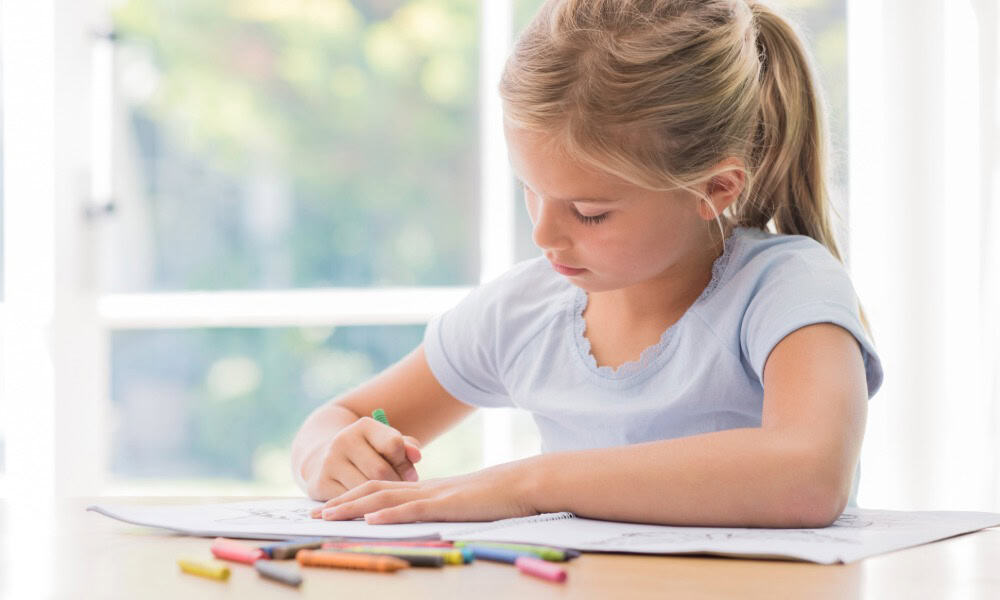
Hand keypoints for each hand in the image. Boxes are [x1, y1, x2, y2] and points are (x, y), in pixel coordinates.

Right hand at [302, 416, 422, 500]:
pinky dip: (364, 506)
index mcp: (364, 426)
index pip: (394, 445)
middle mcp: (343, 440)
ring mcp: (329, 462)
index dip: (405, 463)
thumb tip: (416, 456)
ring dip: (381, 497)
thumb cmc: (369, 453)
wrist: (327, 459)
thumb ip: (407, 447)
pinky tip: (370, 504)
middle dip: (395, 484)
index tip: (408, 472)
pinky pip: (351, 502)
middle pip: (381, 470)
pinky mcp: (320, 483)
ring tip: (387, 496)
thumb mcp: (387, 444)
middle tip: (400, 490)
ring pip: (366, 488)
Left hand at [309, 459, 540, 523]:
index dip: (353, 498)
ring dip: (354, 506)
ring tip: (328, 514)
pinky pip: (413, 508)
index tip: (330, 508)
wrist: (523, 483)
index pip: (381, 490)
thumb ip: (443, 509)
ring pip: (385, 497)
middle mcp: (424, 489)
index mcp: (426, 490)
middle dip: (342, 502)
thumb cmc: (498, 497)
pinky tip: (370, 518)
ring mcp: (434, 495)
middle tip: (315, 512)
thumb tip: (427, 519)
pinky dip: (389, 513)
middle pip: (374, 491)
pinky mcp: (447, 504)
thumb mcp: (463, 504)